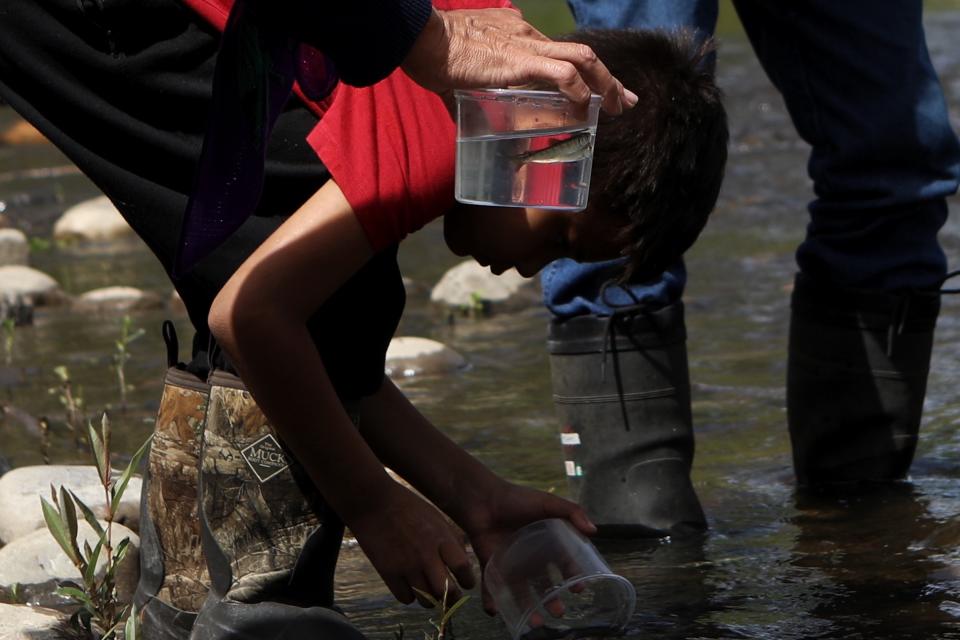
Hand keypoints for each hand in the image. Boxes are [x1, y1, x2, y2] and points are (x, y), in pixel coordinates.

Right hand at [347, 481, 474, 604]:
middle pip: (447, 591)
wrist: (373, 502)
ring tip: (429, 591)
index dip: (468, 580)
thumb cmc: (408, 507)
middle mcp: (425, 555)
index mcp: (441, 538)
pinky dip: (411, 596)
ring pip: (426, 600)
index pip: (463, 568)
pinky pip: (405, 598)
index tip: (466, 583)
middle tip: (452, 597)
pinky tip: (410, 586)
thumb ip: (451, 540)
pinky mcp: (388, 573)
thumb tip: (463, 565)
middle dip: (453, 598)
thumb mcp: (436, 517)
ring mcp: (406, 566)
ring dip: (431, 599)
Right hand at [402, 9, 637, 114]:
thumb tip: (465, 121)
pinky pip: (562, 73)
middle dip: (606, 78)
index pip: (557, 53)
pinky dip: (578, 90)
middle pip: (580, 53)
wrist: (422, 39)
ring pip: (582, 58)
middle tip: (624, 100)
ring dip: (604, 82)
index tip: (592, 90)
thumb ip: (469, 95)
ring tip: (617, 106)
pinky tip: (585, 106)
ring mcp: (526, 46)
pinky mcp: (521, 60)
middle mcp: (526, 36)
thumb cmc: (432, 57)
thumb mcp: (460, 75)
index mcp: (514, 36)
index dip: (579, 72)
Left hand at [458, 479, 595, 613]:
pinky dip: (492, 600)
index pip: (565, 565)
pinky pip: (492, 587)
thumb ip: (572, 512)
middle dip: (552, 600)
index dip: (573, 577)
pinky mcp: (491, 565)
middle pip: (545, 584)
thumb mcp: (548, 502)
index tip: (578, 589)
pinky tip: (495, 611)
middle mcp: (530, 557)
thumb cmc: (517, 499)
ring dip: (527, 608)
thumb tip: (594, 530)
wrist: (483, 498)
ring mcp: (511, 563)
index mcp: (546, 544)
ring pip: (521, 591)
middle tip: (558, 612)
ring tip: (535, 622)